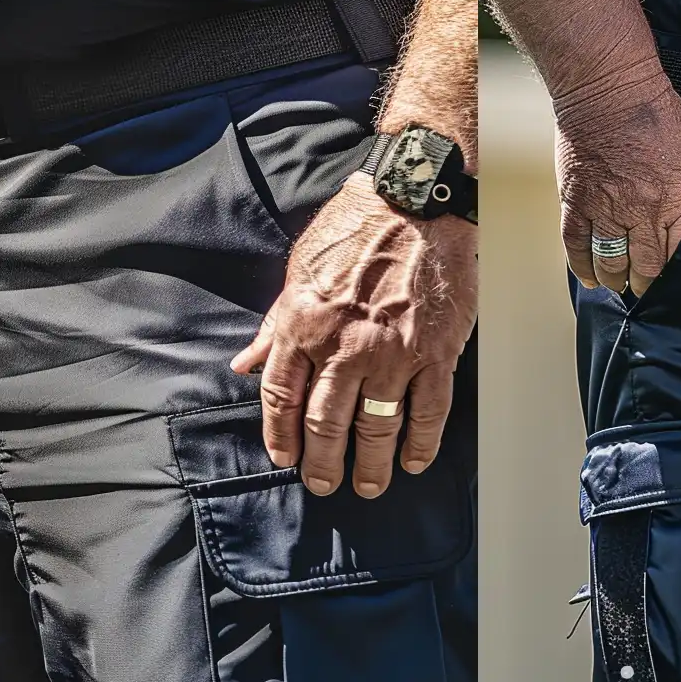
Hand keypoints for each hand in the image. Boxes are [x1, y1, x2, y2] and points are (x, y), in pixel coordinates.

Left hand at [231, 173, 475, 497]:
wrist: (416, 197)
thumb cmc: (355, 225)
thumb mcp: (300, 266)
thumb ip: (274, 322)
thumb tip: (246, 364)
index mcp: (304, 322)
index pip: (282, 396)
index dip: (281, 436)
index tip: (285, 458)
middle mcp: (344, 345)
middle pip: (325, 424)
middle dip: (322, 464)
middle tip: (323, 483)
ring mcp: (392, 352)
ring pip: (376, 429)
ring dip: (370, 466)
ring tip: (368, 484)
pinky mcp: (434, 351)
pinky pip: (427, 413)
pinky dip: (419, 445)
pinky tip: (412, 460)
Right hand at [554, 74, 680, 297]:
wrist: (607, 85)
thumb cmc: (654, 112)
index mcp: (679, 197)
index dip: (678, 274)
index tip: (676, 280)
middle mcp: (644, 210)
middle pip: (646, 267)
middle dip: (646, 282)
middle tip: (644, 286)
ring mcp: (607, 207)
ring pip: (611, 262)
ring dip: (616, 277)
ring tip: (619, 280)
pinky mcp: (577, 200)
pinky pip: (578, 247)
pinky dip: (583, 267)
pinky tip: (590, 277)